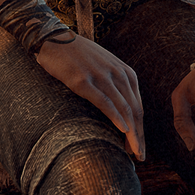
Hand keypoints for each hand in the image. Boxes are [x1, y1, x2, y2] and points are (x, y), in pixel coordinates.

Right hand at [35, 34, 145, 159]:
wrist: (54, 38)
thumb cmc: (78, 55)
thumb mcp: (104, 66)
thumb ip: (115, 84)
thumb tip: (121, 110)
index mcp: (125, 72)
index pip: (138, 106)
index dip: (140, 129)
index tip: (139, 147)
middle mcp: (117, 74)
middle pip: (134, 110)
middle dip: (139, 136)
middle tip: (141, 156)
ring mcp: (101, 77)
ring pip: (123, 109)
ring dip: (131, 133)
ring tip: (134, 152)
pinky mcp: (84, 81)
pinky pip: (104, 102)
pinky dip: (115, 117)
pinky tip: (122, 130)